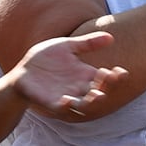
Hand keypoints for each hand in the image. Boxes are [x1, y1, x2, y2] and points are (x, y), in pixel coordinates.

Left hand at [12, 31, 127, 114]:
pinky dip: (65, 106)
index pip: (105, 78)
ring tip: (98, 95)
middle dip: (106, 86)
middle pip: (98, 91)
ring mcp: (66, 96)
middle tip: (109, 76)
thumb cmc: (47, 58)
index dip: (115, 77)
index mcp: (85, 74)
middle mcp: (79, 87)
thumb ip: (88, 43)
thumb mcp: (68, 46)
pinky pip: (61, 108)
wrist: (24, 70)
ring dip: (92, 101)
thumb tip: (111, 37)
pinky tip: (67, 99)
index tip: (121, 71)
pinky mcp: (51, 102)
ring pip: (84, 104)